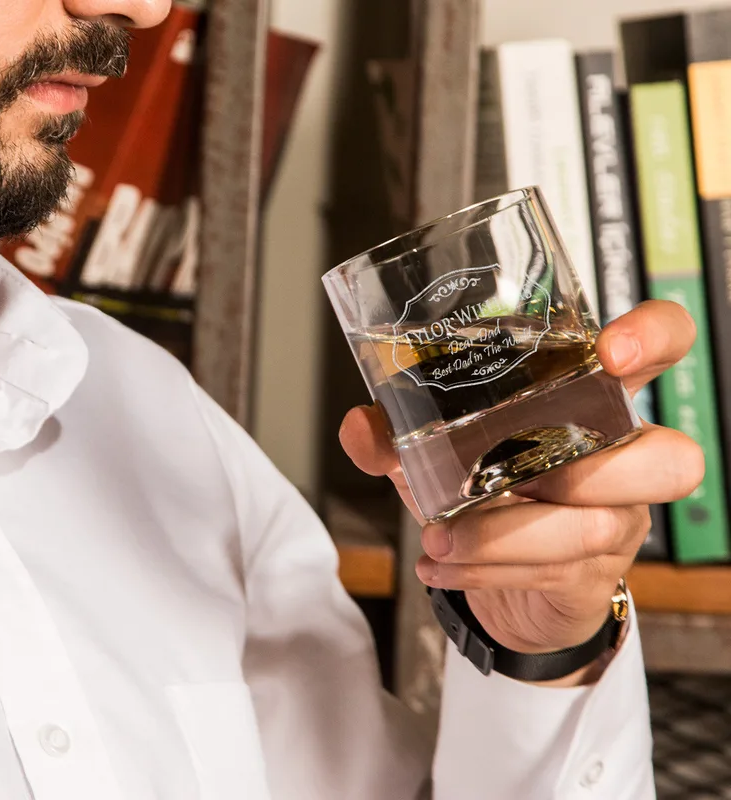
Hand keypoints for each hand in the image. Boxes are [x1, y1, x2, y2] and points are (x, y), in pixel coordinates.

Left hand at [339, 301, 702, 671]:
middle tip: (519, 479)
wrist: (501, 575)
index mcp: (590, 401)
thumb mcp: (437, 453)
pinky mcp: (592, 575)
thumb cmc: (483, 490)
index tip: (612, 352)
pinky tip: (438, 565)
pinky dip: (486, 570)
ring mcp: (615, 522)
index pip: (664, 349)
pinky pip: (554, 572)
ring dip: (506, 534)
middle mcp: (618, 460)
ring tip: (439, 536)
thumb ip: (397, 435)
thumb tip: (360, 427)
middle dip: (594, 471)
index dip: (655, 340)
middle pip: (671, 459)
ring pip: (595, 526)